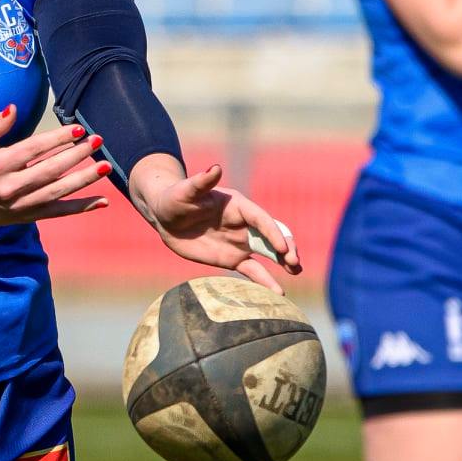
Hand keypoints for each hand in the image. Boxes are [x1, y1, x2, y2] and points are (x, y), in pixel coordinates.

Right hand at [0, 105, 109, 229]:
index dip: (57, 138)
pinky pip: (59, 213)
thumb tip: (12, 108)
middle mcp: (10, 187)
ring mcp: (21, 205)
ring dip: (84, 179)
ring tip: (105, 166)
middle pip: (50, 170)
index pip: (33, 149)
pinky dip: (81, 208)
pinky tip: (102, 201)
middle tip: (97, 140)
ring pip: (58, 191)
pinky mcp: (27, 216)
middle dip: (76, 155)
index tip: (78, 128)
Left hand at [130, 158, 301, 293]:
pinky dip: (265, 281)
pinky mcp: (233, 258)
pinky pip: (253, 270)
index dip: (272, 232)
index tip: (282, 247)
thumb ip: (201, 182)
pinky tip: (278, 293)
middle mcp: (244, 224)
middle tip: (294, 263)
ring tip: (296, 272)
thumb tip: (215, 167)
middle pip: (271, 235)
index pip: (260, 219)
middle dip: (285, 247)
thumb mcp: (186, 191)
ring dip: (284, 262)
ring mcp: (240, 242)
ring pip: (268, 253)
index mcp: (238, 206)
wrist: (166, 217)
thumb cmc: (175, 199)